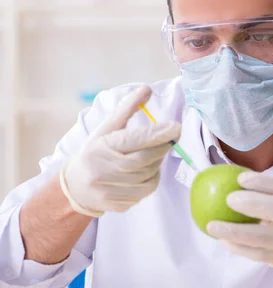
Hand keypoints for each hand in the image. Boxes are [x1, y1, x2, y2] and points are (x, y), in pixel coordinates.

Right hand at [59, 86, 180, 216]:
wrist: (76, 186)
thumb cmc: (95, 151)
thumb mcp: (107, 128)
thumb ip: (127, 108)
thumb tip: (146, 89)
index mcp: (101, 147)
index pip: (134, 140)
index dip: (158, 134)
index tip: (176, 127)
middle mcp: (103, 170)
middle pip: (145, 159)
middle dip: (162, 147)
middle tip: (171, 138)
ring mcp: (110, 190)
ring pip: (148, 175)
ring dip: (158, 163)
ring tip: (154, 154)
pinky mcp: (118, 205)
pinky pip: (146, 190)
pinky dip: (152, 178)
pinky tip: (147, 171)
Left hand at [207, 172, 272, 287]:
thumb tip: (232, 178)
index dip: (262, 182)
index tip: (240, 178)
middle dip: (252, 204)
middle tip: (228, 199)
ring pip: (263, 238)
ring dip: (235, 232)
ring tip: (213, 225)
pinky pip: (257, 254)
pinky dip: (237, 247)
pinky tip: (222, 240)